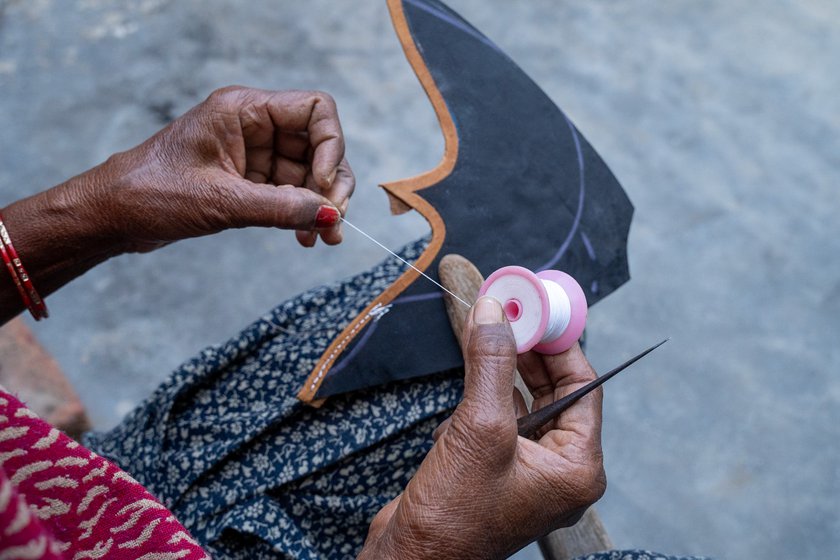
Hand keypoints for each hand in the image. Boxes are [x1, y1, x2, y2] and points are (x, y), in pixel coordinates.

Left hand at [0, 87, 353, 322]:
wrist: (113, 217)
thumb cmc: (151, 193)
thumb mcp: (221, 202)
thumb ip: (280, 208)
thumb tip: (329, 216)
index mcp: (243, 110)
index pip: (315, 110)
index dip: (330, 145)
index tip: (323, 185)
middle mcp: (254, 127)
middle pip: (319, 145)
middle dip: (331, 184)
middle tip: (333, 220)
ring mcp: (254, 155)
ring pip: (310, 174)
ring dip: (321, 206)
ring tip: (324, 238)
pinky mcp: (249, 182)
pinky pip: (292, 194)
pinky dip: (303, 215)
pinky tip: (305, 238)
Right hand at [358, 297, 605, 559]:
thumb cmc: (455, 514)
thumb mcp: (480, 428)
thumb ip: (492, 365)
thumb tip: (494, 313)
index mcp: (576, 467)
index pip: (583, 387)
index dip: (560, 346)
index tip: (537, 313)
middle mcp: (558, 470)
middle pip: (554, 392)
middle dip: (529, 354)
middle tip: (508, 317)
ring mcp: (526, 472)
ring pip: (523, 404)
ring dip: (502, 374)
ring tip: (487, 336)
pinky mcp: (494, 471)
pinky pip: (499, 422)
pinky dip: (483, 400)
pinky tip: (467, 392)